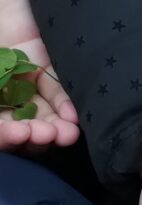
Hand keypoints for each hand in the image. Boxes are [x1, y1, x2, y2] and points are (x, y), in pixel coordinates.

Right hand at [0, 0, 77, 149]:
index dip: (5, 136)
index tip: (17, 135)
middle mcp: (2, 94)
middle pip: (19, 126)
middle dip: (32, 136)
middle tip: (42, 136)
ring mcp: (24, 83)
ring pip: (41, 115)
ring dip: (53, 129)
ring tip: (64, 134)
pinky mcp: (45, 69)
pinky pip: (57, 92)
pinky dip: (65, 106)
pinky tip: (72, 117)